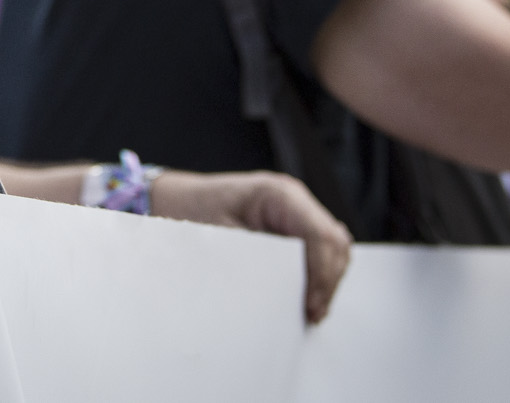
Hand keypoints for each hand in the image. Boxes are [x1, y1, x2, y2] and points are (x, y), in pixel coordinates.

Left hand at [148, 169, 351, 323]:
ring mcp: (296, 211)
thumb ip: (253, 262)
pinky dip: (318, 273)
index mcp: (277, 194)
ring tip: (310, 310)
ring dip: (326, 279)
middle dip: (327, 281)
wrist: (175, 202)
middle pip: (333, 242)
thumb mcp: (220, 239)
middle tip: (312, 314)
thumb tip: (279, 294)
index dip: (322, 274)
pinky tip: (306, 295)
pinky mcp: (292, 225)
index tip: (311, 307)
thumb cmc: (193, 213)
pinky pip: (319, 249)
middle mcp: (293, 199)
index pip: (319, 234)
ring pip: (333, 246)